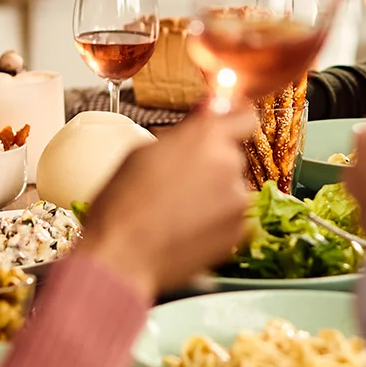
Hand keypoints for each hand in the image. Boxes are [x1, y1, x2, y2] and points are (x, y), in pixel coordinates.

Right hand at [82, 107, 255, 297]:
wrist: (122, 256)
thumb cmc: (122, 203)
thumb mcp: (144, 152)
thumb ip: (186, 131)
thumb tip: (211, 109)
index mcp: (205, 137)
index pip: (243, 118)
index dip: (234, 122)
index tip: (227, 126)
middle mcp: (229, 163)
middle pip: (231, 156)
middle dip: (211, 165)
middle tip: (178, 182)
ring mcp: (238, 200)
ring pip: (231, 188)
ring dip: (213, 195)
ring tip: (176, 211)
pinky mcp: (239, 232)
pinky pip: (231, 217)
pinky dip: (215, 221)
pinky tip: (185, 229)